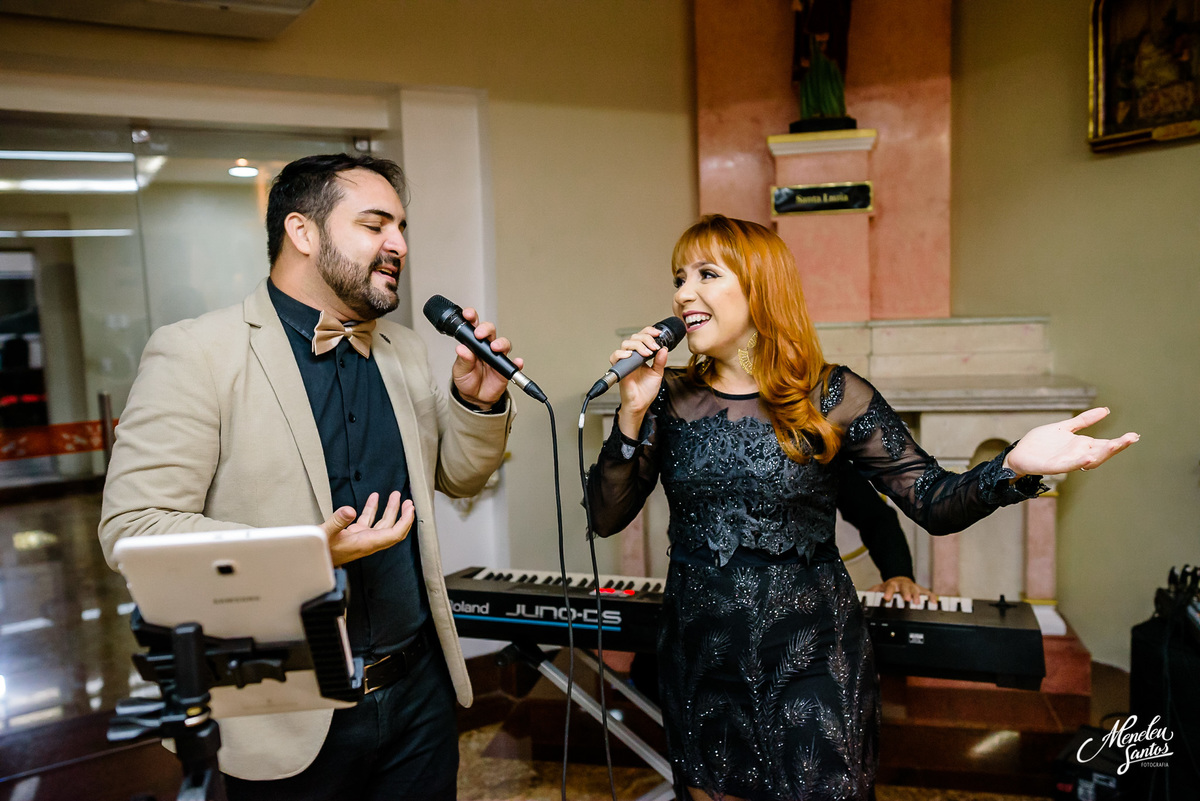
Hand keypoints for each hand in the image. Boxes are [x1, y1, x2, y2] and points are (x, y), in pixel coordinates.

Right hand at [321, 491, 414, 566]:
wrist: (310, 561)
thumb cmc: (318, 551)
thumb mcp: (325, 534)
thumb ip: (337, 521)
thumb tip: (350, 510)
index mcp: (366, 543)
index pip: (394, 534)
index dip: (405, 522)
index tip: (410, 508)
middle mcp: (367, 541)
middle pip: (392, 529)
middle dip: (402, 515)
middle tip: (409, 501)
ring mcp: (361, 538)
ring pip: (381, 524)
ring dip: (389, 510)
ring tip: (395, 495)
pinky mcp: (353, 535)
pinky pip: (368, 521)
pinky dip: (372, 509)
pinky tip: (374, 498)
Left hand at [451, 307, 520, 409]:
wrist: (475, 397)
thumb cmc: (467, 379)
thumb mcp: (459, 371)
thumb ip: (462, 360)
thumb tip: (462, 349)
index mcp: (472, 343)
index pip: (473, 326)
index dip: (471, 317)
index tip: (468, 315)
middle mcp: (486, 346)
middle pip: (490, 330)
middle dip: (485, 329)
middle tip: (479, 334)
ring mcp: (497, 356)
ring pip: (503, 343)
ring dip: (501, 343)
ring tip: (495, 347)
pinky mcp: (505, 369)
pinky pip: (513, 364)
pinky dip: (517, 363)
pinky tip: (516, 362)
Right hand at [614, 325, 669, 438]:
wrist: (640, 404)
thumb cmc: (646, 391)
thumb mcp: (657, 373)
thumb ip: (660, 361)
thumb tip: (664, 349)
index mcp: (641, 356)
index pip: (642, 337)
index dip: (648, 332)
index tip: (658, 334)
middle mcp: (632, 357)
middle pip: (634, 337)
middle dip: (646, 338)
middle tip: (654, 347)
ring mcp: (625, 362)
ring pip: (625, 344)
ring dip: (638, 345)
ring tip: (647, 353)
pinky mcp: (620, 369)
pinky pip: (614, 356)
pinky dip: (622, 354)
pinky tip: (631, 355)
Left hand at [868, 576, 937, 604]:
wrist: (900, 579)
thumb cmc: (891, 586)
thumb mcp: (881, 587)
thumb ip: (873, 591)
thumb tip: (862, 596)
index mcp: (893, 584)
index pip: (890, 587)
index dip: (888, 592)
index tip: (887, 598)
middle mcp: (903, 585)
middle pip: (905, 588)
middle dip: (906, 593)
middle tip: (906, 599)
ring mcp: (913, 587)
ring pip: (916, 590)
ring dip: (917, 596)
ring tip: (918, 602)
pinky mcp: (921, 590)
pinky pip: (928, 593)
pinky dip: (931, 597)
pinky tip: (934, 603)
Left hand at [1004, 407, 1138, 475]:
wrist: (1020, 453)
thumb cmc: (1041, 443)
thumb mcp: (1065, 427)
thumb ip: (1084, 420)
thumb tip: (1106, 410)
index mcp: (1081, 445)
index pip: (1105, 444)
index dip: (1120, 441)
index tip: (1135, 435)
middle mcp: (1077, 454)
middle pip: (1101, 452)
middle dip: (1117, 446)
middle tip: (1131, 438)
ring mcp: (1067, 461)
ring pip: (1089, 460)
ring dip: (1102, 454)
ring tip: (1115, 445)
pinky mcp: (1054, 466)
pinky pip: (1069, 465)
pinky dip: (1079, 461)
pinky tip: (1088, 457)